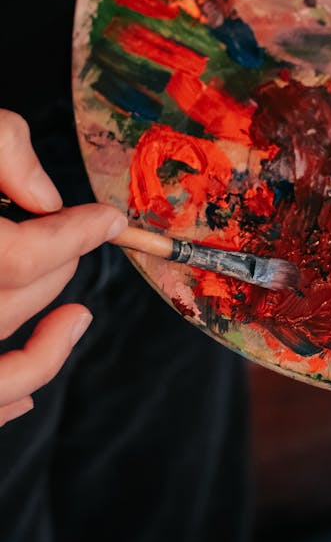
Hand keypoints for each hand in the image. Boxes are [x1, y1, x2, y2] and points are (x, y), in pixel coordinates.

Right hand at [0, 110, 126, 426]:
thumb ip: (2, 149)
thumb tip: (52, 202)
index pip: (20, 257)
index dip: (75, 236)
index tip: (109, 221)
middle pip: (9, 304)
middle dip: (59, 266)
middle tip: (84, 236)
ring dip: (43, 347)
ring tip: (76, 313)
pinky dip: (9, 392)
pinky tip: (35, 372)